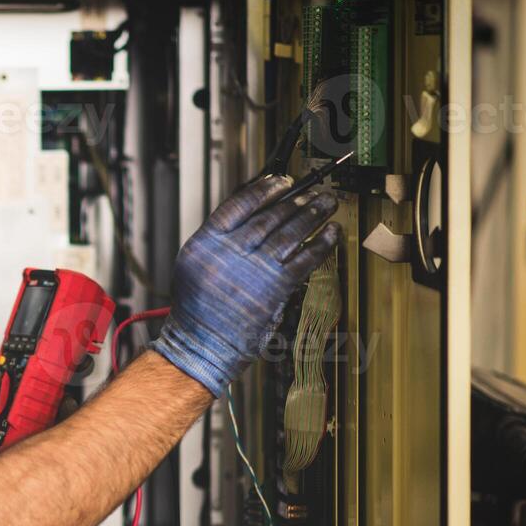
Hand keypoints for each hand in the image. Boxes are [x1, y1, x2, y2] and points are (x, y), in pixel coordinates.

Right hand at [151, 174, 339, 396]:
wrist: (202, 344)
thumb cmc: (197, 308)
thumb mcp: (194, 264)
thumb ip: (219, 238)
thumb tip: (252, 214)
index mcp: (206, 243)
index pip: (238, 205)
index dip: (263, 190)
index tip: (280, 182)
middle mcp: (230, 252)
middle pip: (269, 216)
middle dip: (294, 200)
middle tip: (311, 191)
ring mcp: (255, 269)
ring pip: (290, 232)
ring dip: (312, 215)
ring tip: (326, 203)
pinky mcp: (276, 288)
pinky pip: (305, 258)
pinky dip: (322, 244)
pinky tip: (331, 233)